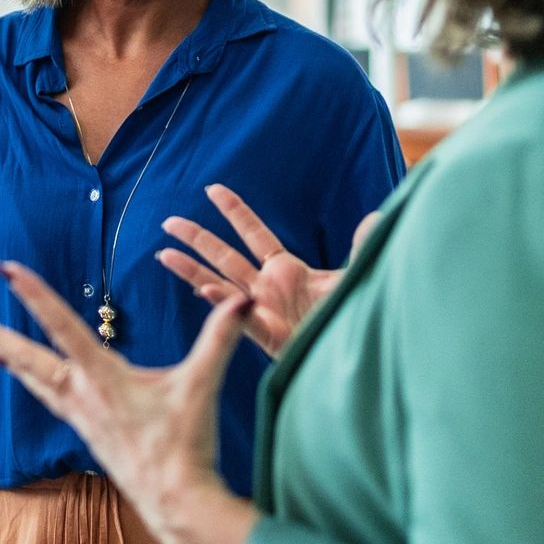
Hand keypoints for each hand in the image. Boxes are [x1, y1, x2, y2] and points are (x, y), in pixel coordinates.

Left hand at [0, 262, 244, 543]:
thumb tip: (244, 299)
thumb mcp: (201, 385)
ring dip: (11, 360)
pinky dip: (35, 385)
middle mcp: (82, 394)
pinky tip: (34, 382)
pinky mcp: (87, 434)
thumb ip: (220, 338)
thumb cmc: (185, 445)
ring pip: (35, 382)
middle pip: (28, 359)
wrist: (176, 501)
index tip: (5, 269)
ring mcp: (81, 417)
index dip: (32, 293)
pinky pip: (51, 401)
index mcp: (102, 375)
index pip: (60, 324)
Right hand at [157, 184, 372, 357]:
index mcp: (286, 270)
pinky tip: (202, 288)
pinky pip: (239, 315)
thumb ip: (363, 246)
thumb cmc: (353, 317)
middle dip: (197, 238)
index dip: (234, 212)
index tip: (212, 189)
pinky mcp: (269, 334)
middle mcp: (268, 287)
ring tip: (164, 254)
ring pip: (220, 283)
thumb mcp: (357, 276)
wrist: (358, 353)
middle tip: (169, 222)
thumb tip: (379, 216)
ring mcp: (263, 310)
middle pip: (225, 256)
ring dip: (192, 268)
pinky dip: (221, 301)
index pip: (254, 233)